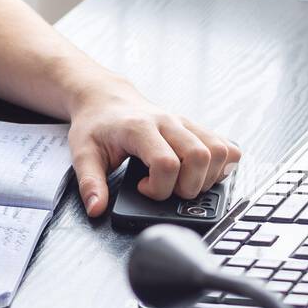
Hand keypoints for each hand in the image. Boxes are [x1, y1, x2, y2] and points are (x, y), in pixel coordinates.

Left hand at [67, 80, 241, 217]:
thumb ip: (90, 183)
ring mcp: (184, 123)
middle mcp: (167, 122)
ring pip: (218, 150)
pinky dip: (221, 164)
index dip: (158, 188)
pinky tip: (199, 172)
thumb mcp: (82, 153)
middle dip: (188, 186)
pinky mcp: (195, 127)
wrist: (105, 98)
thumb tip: (96, 209)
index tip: (142, 188)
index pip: (166, 163)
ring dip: (207, 177)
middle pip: (200, 157)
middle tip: (166, 188)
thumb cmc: (96, 125)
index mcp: (139, 128)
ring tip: (182, 181)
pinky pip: (224, 145)